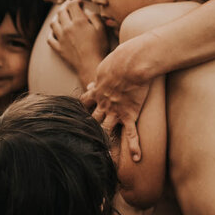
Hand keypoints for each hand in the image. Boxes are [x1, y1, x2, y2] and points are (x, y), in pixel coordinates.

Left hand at [47, 0, 109, 85]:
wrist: (91, 66)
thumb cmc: (99, 48)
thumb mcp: (102, 30)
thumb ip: (95, 17)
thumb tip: (88, 12)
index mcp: (79, 21)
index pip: (73, 5)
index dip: (76, 1)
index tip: (79, 3)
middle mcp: (67, 28)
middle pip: (61, 12)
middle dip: (65, 6)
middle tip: (68, 5)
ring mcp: (61, 38)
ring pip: (53, 23)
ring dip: (56, 17)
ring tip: (60, 16)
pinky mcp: (58, 48)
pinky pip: (50, 38)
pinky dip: (51, 33)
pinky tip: (54, 31)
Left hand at [80, 37, 152, 161]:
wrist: (133, 62)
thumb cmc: (122, 57)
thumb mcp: (107, 62)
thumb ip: (103, 70)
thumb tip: (101, 71)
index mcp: (97, 89)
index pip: (84, 101)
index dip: (81, 108)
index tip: (79, 113)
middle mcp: (103, 103)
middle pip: (91, 119)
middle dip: (86, 130)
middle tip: (82, 140)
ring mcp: (115, 111)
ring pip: (105, 130)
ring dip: (103, 142)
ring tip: (102, 155)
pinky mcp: (129, 114)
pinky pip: (131, 134)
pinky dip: (134, 146)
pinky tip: (136, 158)